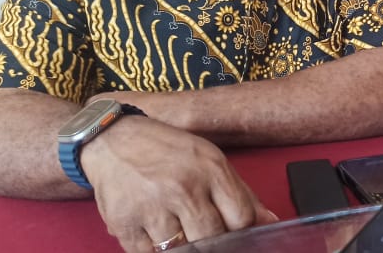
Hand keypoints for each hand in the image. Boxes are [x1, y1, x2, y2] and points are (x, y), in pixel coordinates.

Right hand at [80, 116, 276, 252]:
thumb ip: (240, 193)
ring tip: (176, 225)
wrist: (113, 140)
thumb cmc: (167, 150)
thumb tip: (269, 221)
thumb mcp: (210, 159)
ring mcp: (153, 208)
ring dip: (182, 244)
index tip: (231, 229)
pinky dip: (153, 248)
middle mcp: (183, 189)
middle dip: (211, 239)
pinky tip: (154, 229)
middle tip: (200, 229)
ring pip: (182, 251)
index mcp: (210, 170)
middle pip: (213, 239)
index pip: (241, 218)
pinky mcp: (125, 223)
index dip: (240, 229)